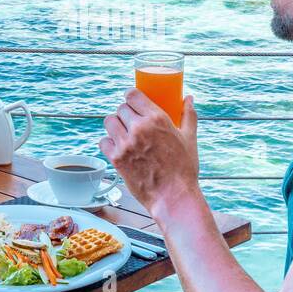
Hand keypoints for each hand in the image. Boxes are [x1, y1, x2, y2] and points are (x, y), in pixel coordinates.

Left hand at [99, 90, 199, 214]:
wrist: (173, 196)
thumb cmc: (184, 168)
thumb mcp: (189, 138)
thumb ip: (188, 115)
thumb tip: (188, 98)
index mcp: (157, 119)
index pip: (132, 95)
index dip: (131, 96)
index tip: (132, 101)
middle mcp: (139, 128)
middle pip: (120, 108)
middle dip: (126, 113)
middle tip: (132, 121)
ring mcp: (126, 144)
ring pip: (109, 122)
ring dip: (115, 125)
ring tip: (123, 133)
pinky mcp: (116, 159)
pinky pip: (103, 142)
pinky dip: (108, 143)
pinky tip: (118, 147)